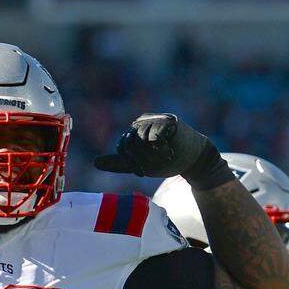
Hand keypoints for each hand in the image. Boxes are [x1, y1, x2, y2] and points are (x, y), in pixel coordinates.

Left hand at [94, 113, 231, 189]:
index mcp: (134, 131)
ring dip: (154, 154)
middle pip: (130, 143)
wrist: (193, 159)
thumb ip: (120, 162)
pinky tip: (170, 149)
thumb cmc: (168, 160)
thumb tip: (94, 162)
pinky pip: (154, 136)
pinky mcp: (168, 121)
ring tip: (166, 155)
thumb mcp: (140, 164)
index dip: (134, 162)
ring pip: (140, 139)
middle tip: (159, 161)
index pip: (123, 146)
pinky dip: (161, 148)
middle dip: (144, 159)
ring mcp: (155, 120)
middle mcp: (142, 122)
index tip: (148, 168)